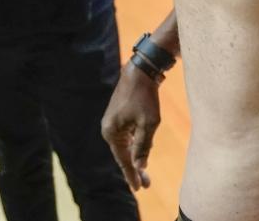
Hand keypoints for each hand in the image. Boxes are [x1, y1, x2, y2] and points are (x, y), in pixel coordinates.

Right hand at [101, 61, 159, 190]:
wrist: (141, 70)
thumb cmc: (145, 96)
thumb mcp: (149, 123)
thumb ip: (144, 145)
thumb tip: (140, 165)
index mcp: (112, 132)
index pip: (123, 159)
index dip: (131, 174)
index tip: (139, 188)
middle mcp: (110, 128)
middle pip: (124, 154)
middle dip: (134, 169)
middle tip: (145, 184)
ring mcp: (115, 121)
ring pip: (127, 144)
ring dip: (136, 156)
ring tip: (144, 172)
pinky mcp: (122, 115)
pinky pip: (129, 135)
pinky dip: (136, 143)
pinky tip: (142, 149)